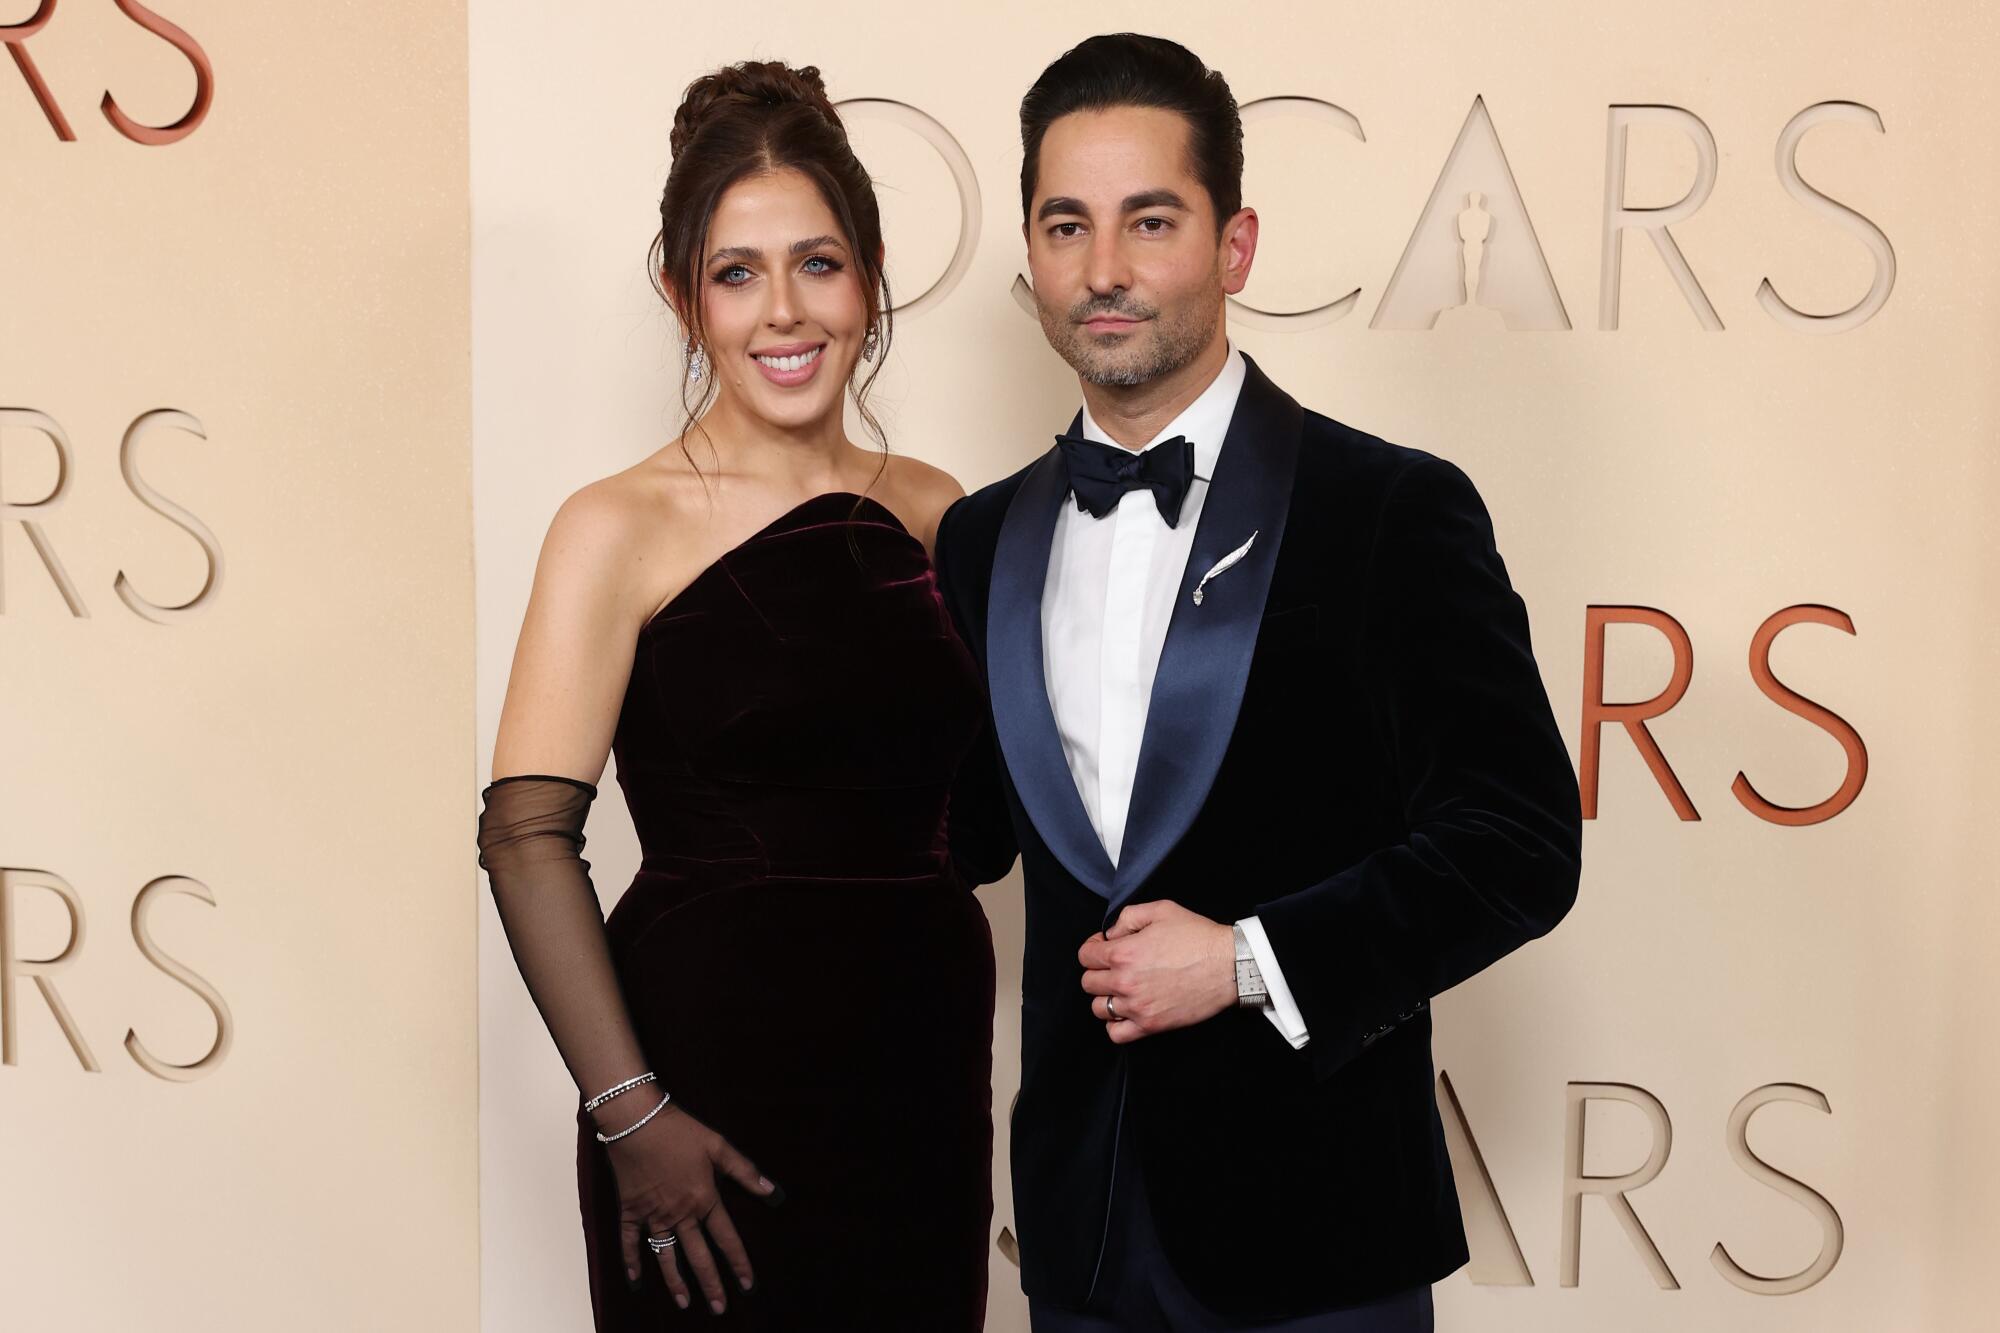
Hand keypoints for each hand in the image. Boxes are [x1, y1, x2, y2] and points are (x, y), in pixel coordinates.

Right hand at [595, 1099, 778, 1313]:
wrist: (636, 1121)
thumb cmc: (680, 1130)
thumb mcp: (718, 1146)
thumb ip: (746, 1171)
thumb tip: (773, 1192)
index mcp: (704, 1199)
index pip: (727, 1239)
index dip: (739, 1262)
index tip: (748, 1284)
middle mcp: (680, 1214)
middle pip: (698, 1256)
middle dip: (711, 1284)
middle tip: (719, 1308)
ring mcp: (652, 1215)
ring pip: (666, 1256)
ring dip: (676, 1282)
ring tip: (685, 1303)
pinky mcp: (629, 1211)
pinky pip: (629, 1243)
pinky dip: (631, 1262)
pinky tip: (636, 1282)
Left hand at [1078, 900, 1235, 1043]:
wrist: (1228, 966)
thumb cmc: (1197, 937)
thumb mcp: (1161, 910)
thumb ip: (1128, 917)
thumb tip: (1111, 934)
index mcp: (1123, 953)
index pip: (1085, 956)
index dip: (1093, 948)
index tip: (1104, 948)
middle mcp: (1125, 981)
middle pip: (1088, 982)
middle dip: (1098, 971)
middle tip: (1115, 967)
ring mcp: (1137, 1006)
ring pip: (1098, 1008)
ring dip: (1106, 997)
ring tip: (1122, 989)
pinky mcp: (1151, 1025)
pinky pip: (1116, 1033)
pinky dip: (1116, 1024)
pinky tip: (1127, 1011)